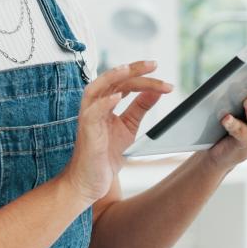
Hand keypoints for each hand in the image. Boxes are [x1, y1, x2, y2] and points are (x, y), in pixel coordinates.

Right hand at [62, 61, 173, 202]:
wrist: (89, 182)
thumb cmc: (105, 155)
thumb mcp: (128, 127)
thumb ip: (140, 107)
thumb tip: (156, 90)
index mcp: (105, 103)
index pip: (124, 81)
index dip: (142, 75)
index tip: (160, 73)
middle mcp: (95, 105)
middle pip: (113, 79)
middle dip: (134, 70)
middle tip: (154, 65)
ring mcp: (88, 117)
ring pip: (97, 88)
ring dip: (113, 76)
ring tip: (129, 69)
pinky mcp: (86, 131)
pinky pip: (92, 112)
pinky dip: (105, 103)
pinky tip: (118, 97)